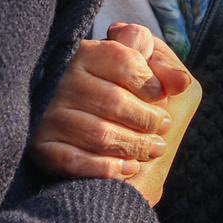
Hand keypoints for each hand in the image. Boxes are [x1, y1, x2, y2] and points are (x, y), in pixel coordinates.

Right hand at [29, 23, 191, 204]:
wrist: (86, 134)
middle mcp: (65, 81)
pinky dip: (107, 168)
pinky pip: (74, 162)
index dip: (151, 83)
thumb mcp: (143, 73)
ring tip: (152, 150)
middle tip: (162, 132)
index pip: (125, 61)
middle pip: (114, 101)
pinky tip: (128, 167)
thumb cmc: (124, 98)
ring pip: (99, 135)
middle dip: (147, 121)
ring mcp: (50, 115)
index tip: (162, 98)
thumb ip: (164, 68)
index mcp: (88, 54)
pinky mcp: (41, 147)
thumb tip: (181, 83)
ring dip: (134, 147)